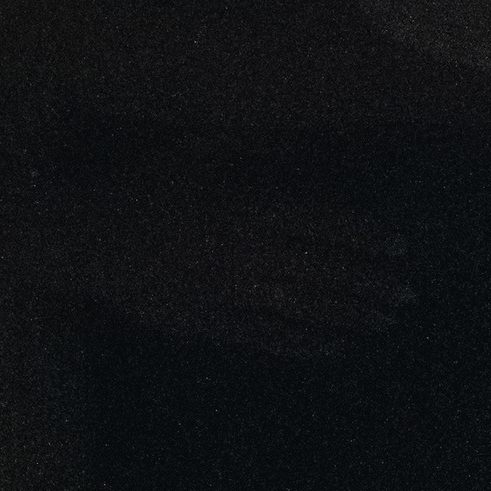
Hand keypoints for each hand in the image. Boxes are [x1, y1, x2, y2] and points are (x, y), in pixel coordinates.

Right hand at [50, 155, 412, 348]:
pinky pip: (266, 338)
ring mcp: (227, 296)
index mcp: (242, 207)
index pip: (318, 222)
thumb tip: (303, 144)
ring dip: (347, 315)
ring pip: (301, 308)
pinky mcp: (209, 325)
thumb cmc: (140, 185)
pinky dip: (302, 343)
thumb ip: (250, 145)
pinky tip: (331, 346)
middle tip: (406, 291)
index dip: (361, 233)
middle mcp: (242, 255)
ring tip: (383, 320)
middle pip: (320, 270)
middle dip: (368, 281)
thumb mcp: (193, 150)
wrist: (84, 239)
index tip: (396, 243)